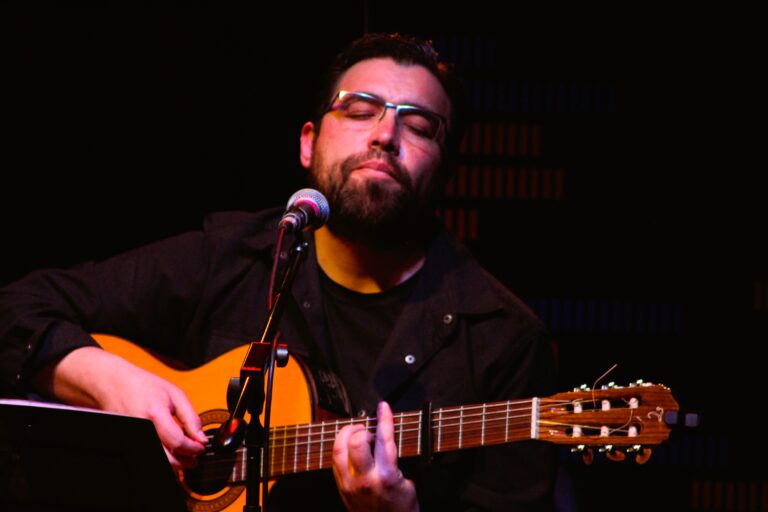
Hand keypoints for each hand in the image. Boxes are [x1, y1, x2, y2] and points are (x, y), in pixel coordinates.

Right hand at [35, 346, 206, 468]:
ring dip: (174, 462)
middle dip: (185, 461)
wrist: (114, 384)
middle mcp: (142, 429)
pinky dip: (161, 457)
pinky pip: (148, 455)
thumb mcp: (175, 394)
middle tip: (195, 456)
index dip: (194, 448)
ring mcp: (132, 438)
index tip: (201, 447)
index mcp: (155, 415)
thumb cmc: (143, 386)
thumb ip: (190, 417)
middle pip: (167, 459)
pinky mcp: (127, 443)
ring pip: (157, 461)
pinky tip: (168, 451)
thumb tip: (201, 438)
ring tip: (184, 455)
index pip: (178, 442)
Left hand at [332, 401, 418, 511]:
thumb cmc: (402, 510)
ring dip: (347, 435)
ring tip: (357, 435)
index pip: (384, 439)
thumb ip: (394, 461)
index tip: (383, 406)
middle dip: (362, 429)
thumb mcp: (408, 484)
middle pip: (355, 440)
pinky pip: (334, 460)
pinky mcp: (341, 488)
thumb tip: (385, 439)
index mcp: (386, 477)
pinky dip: (341, 448)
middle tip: (369, 430)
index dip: (384, 418)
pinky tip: (350, 448)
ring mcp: (349, 485)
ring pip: (338, 449)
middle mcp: (365, 480)